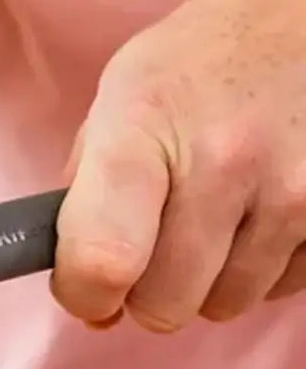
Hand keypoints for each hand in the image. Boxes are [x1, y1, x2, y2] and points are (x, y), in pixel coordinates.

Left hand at [52, 0, 305, 331]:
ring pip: (223, 306)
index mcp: (142, 128)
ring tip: (212, 215)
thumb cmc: (199, 62)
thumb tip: (86, 302)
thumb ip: (84, 199)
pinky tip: (257, 213)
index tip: (86, 289)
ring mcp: (294, 189)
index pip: (103, 259)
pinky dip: (260, 270)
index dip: (84, 295)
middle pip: (164, 304)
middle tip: (153, 244)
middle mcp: (223, 160)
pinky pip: (281, 290)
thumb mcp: (118, 100)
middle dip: (147, 290)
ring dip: (206, 281)